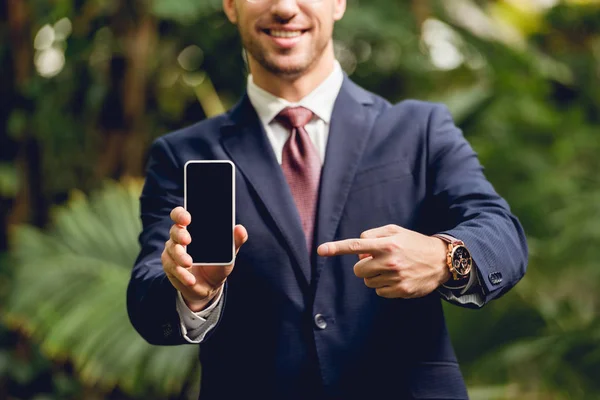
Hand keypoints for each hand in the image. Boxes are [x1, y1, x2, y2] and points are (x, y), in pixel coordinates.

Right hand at [161, 206, 247, 311]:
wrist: (210, 286)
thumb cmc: (218, 263)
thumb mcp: (229, 253)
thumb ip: (235, 241)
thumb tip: (240, 229)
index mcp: (193, 228)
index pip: (181, 215)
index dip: (181, 214)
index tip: (188, 219)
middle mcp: (180, 237)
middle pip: (175, 230)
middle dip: (180, 234)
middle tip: (188, 240)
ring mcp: (173, 252)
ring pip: (172, 250)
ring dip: (180, 257)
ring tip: (189, 263)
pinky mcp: (170, 266)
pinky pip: (172, 268)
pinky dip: (182, 274)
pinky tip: (190, 279)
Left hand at [317, 224, 449, 298]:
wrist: (442, 261)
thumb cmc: (414, 243)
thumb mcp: (395, 231)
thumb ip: (373, 236)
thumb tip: (358, 252)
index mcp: (387, 244)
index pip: (356, 246)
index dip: (336, 248)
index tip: (321, 250)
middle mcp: (389, 261)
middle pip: (358, 269)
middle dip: (364, 266)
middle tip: (378, 261)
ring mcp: (395, 278)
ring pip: (367, 281)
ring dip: (374, 276)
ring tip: (391, 269)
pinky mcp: (401, 291)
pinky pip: (379, 292)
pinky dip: (384, 286)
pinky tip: (397, 278)